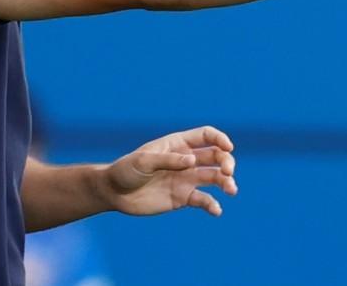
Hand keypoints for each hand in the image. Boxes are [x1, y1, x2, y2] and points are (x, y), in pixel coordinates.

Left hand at [102, 125, 236, 216]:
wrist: (114, 193)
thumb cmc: (126, 170)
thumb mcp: (144, 161)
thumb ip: (168, 160)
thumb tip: (192, 161)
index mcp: (178, 144)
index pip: (206, 136)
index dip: (220, 139)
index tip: (228, 148)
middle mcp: (186, 160)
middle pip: (216, 156)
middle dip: (226, 162)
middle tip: (227, 172)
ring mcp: (186, 179)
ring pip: (214, 177)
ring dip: (227, 182)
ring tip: (231, 190)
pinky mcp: (183, 198)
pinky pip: (203, 200)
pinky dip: (212, 205)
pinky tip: (216, 210)